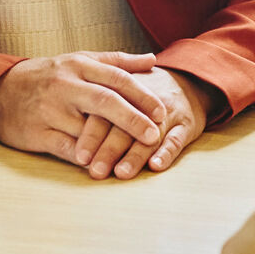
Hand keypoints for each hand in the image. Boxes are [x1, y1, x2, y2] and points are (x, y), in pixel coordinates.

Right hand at [0, 52, 166, 167]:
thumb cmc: (48, 76)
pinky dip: (86, 158)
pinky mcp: (37, 133)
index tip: (162, 112)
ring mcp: (50, 110)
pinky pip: (66, 148)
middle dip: (134, 120)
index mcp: (78, 66)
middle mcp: (65, 86)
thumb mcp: (79, 61)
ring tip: (134, 157)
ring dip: (112, 145)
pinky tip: (103, 165)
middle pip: (106, 102)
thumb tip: (152, 60)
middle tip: (155, 136)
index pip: (117, 79)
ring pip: (87, 129)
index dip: (142, 96)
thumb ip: (116, 61)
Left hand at [70, 66, 217, 180]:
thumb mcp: (116, 90)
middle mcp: (145, 97)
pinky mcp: (187, 123)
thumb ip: (93, 109)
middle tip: (96, 171)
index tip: (80, 157)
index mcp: (123, 88)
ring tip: (121, 173)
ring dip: (135, 154)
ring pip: (150, 132)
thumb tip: (66, 142)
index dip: (92, 135)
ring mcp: (168, 110)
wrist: (187, 80)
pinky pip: (177, 138)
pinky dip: (167, 152)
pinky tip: (156, 165)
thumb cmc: (140, 94)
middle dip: (110, 149)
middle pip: (125, 123)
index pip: (104, 111)